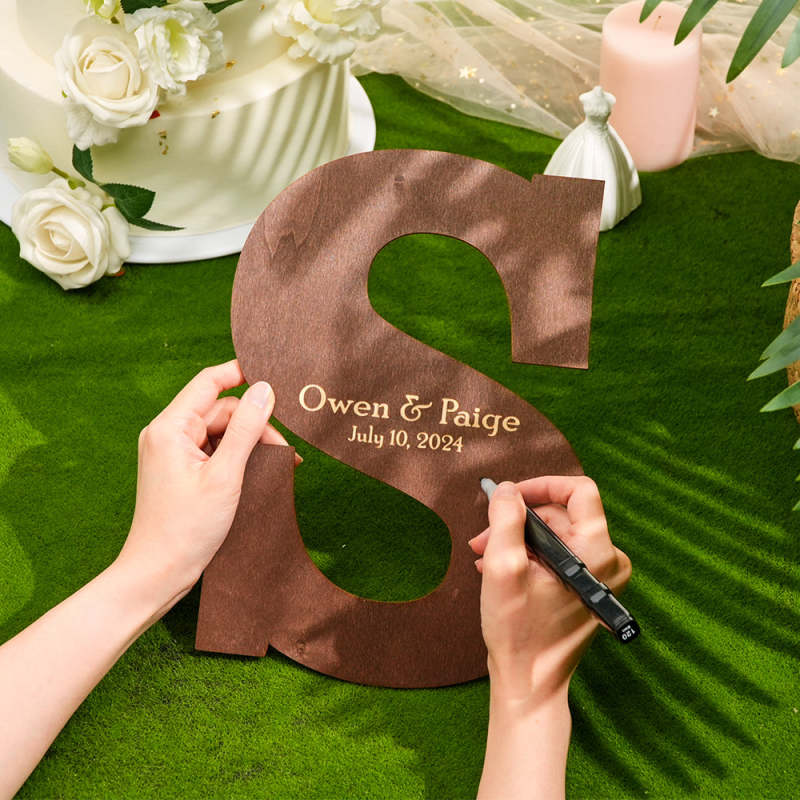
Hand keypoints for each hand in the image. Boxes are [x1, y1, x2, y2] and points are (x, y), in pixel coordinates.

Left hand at [115, 360, 296, 606]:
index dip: (241, 373)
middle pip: (221, 410)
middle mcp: (167, 433)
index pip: (209, 382)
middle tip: (286, 451)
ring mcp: (173, 452)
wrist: (158, 573)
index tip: (276, 375)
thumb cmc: (187, 528)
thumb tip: (265, 390)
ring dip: (250, 443)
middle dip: (255, 424)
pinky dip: (238, 457)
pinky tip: (261, 471)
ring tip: (280, 464)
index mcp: (169, 428)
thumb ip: (246, 429)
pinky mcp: (181, 469)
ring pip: (221, 431)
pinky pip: (215, 449)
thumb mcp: (225, 475)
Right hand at [470, 476, 630, 707]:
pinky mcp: (588, 588)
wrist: (530, 682)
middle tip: (483, 537)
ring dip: (517, 540)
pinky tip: (498, 570)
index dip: (541, 486)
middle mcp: (608, 561)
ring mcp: (600, 576)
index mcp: (597, 552)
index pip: (579, 490)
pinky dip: (528, 556)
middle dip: (518, 521)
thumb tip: (506, 488)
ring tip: (484, 558)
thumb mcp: (504, 566)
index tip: (510, 496)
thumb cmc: (519, 630)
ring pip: (556, 535)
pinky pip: (558, 555)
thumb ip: (505, 518)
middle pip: (561, 514)